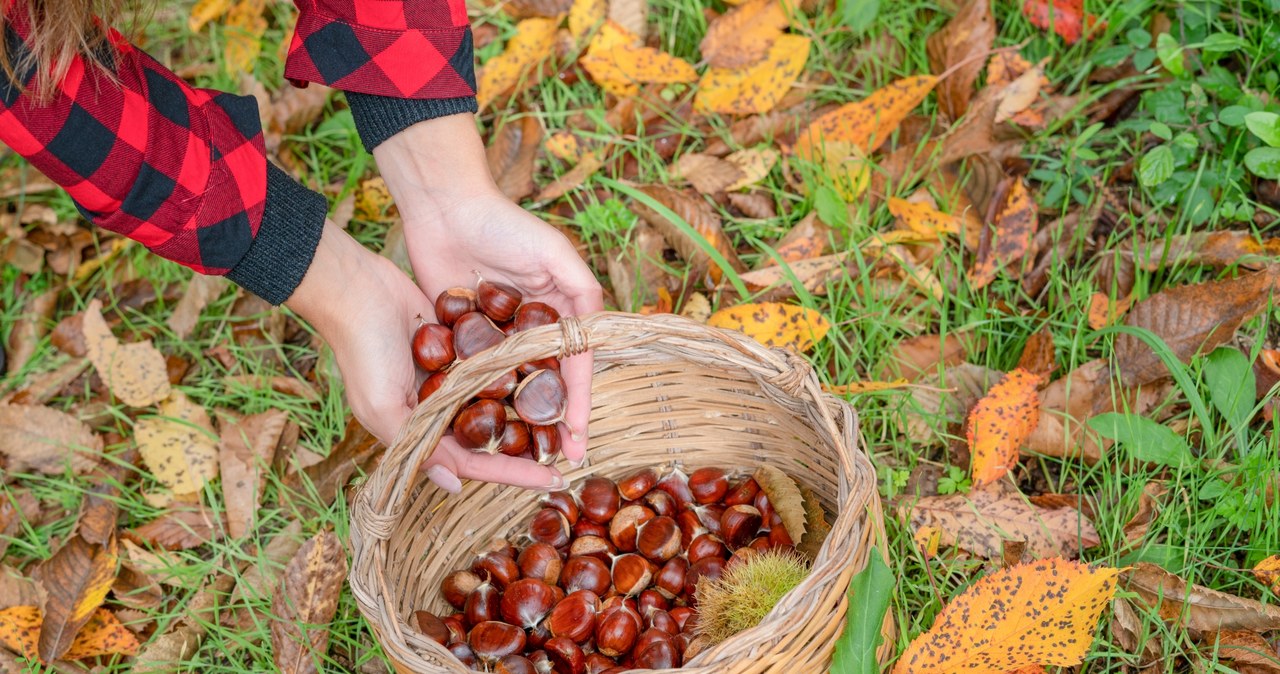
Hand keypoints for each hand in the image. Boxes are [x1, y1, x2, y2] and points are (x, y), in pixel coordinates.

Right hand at [286, 220, 568, 492]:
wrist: (356, 289)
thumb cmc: (363, 351)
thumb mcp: (384, 407)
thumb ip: (419, 447)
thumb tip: (454, 488)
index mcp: (421, 430)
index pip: (476, 461)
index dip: (514, 473)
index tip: (554, 480)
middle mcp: (441, 406)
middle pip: (494, 435)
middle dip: (529, 446)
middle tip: (571, 453)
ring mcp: (453, 374)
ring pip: (501, 399)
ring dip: (531, 407)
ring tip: (570, 416)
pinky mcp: (463, 343)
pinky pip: (499, 362)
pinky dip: (522, 369)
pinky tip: (555, 372)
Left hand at [374, 115, 604, 467]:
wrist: (443, 209)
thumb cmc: (503, 225)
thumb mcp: (554, 253)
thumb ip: (582, 290)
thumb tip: (598, 335)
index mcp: (559, 311)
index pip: (575, 366)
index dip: (580, 401)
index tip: (581, 435)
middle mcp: (531, 329)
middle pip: (548, 384)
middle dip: (555, 422)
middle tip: (560, 459)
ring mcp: (497, 336)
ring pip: (513, 387)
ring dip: (521, 421)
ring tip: (526, 456)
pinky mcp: (462, 337)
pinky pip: (475, 376)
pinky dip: (482, 401)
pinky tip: (484, 431)